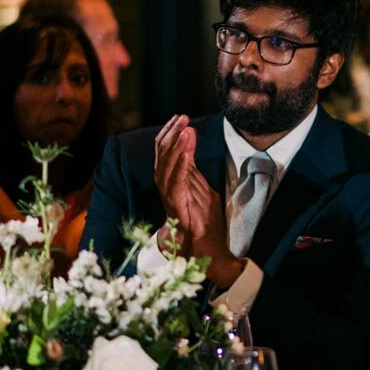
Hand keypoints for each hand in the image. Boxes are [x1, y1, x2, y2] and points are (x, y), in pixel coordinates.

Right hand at [155, 116, 241, 285]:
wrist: (208, 252)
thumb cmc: (205, 224)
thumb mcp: (202, 190)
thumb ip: (193, 171)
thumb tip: (190, 148)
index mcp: (171, 184)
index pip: (164, 154)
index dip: (169, 134)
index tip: (180, 118)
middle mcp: (166, 189)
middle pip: (162, 156)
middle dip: (171, 134)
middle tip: (183, 117)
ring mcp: (169, 199)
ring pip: (166, 167)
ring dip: (176, 145)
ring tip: (185, 128)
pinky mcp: (177, 209)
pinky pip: (176, 183)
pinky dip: (180, 165)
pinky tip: (187, 151)